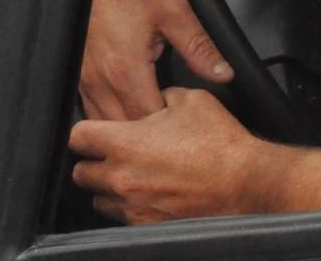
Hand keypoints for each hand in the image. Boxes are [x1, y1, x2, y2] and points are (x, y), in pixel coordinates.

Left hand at [70, 87, 292, 222]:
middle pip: (80, 172)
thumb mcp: (192, 100)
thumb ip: (162, 96)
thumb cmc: (219, 143)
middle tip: (117, 154)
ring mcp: (131, 205)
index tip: (98, 131)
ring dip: (110, 187)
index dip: (88, 131)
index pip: (78, 137)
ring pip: (98, 198)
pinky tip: (151, 192)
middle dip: (96, 161)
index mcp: (125, 143)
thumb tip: (155, 99)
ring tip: (135, 175)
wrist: (242, 181)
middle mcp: (120, 177)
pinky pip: (121, 216)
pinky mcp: (144, 223)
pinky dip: (129, 205)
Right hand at [79, 0, 230, 119]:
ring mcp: (85, 81)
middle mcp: (100, 81)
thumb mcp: (176, 14)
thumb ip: (200, 48)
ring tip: (151, 123)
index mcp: (126, 69)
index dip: (167, 126)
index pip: (147, 118)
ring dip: (126, 128)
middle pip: (123, 128)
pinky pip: (92, 110)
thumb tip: (223, 73)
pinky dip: (109, 117)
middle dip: (147, 134)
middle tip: (170, 126)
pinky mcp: (79, 77)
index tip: (183, 119)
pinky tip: (128, 111)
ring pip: (104, 124)